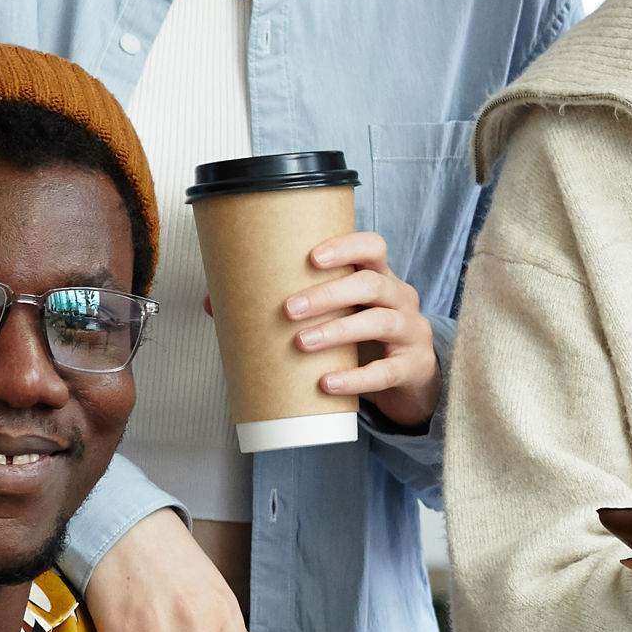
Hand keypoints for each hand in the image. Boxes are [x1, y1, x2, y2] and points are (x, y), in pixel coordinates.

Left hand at [284, 230, 435, 431]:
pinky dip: (355, 378)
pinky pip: (385, 371)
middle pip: (371, 284)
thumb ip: (299, 307)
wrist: (410, 380)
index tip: (312, 258)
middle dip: (327, 295)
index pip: (373, 247)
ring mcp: (411, 331)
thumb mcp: (341, 315)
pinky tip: (327, 383)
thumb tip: (218, 304)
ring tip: (301, 343)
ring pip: (379, 322)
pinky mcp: (413, 367)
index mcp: (381, 278)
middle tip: (288, 309)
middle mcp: (401, 298)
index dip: (346, 247)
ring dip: (337, 330)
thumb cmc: (364, 340)